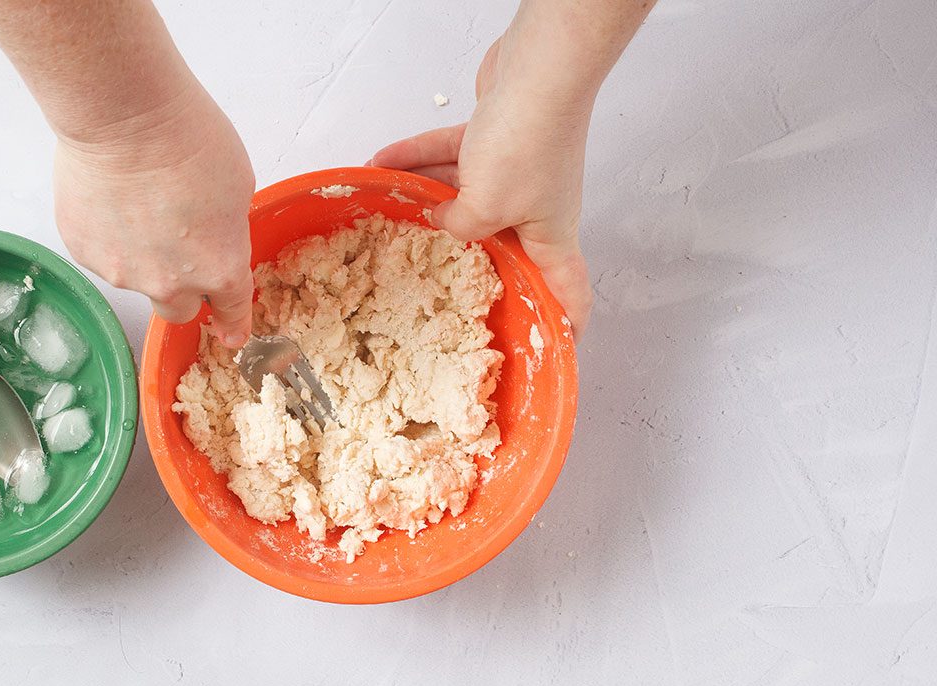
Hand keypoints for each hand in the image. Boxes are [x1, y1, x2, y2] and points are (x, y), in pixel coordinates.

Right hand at [53, 85, 255, 346]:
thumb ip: (225, 228)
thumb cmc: (187, 138)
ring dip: (140, 253)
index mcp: (219, 268)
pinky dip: (107, 232)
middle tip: (175, 247)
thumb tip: (208, 235)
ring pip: (135, 277)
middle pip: (178, 309)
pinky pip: (101, 252)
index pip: (230, 312)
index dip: (232, 324)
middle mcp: (171, 284)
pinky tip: (110, 195)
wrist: (124, 117)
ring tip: (136, 200)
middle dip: (181, 288)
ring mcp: (122, 272)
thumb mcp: (237, 185)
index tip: (230, 334)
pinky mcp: (84, 252)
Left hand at [370, 38, 594, 337]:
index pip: (570, 291)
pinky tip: (382, 161)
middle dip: (469, 261)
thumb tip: (443, 223)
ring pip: (465, 196)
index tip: (558, 346)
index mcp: (551, 237)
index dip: (567, 321)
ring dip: (424, 197)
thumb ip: (460, 227)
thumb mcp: (486, 206)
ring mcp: (517, 171)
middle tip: (439, 282)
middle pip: (503, 246)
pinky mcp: (497, 136)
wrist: (539, 71)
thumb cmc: (529, 145)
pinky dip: (418, 159)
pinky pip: (450, 156)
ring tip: (384, 207)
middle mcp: (537, 207)